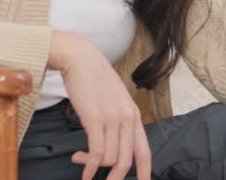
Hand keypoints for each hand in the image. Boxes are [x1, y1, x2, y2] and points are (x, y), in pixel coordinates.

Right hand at [48, 31, 151, 179]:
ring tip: (80, 160)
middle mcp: (127, 118)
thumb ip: (117, 120)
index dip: (145, 173)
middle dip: (115, 179)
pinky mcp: (95, 119)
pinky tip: (82, 170)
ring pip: (109, 159)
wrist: (80, 58)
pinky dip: (89, 167)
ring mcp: (113, 119)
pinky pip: (96, 152)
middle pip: (126, 161)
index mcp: (133, 115)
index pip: (144, 151)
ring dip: (92, 166)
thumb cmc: (93, 79)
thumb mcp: (113, 100)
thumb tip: (112, 143)